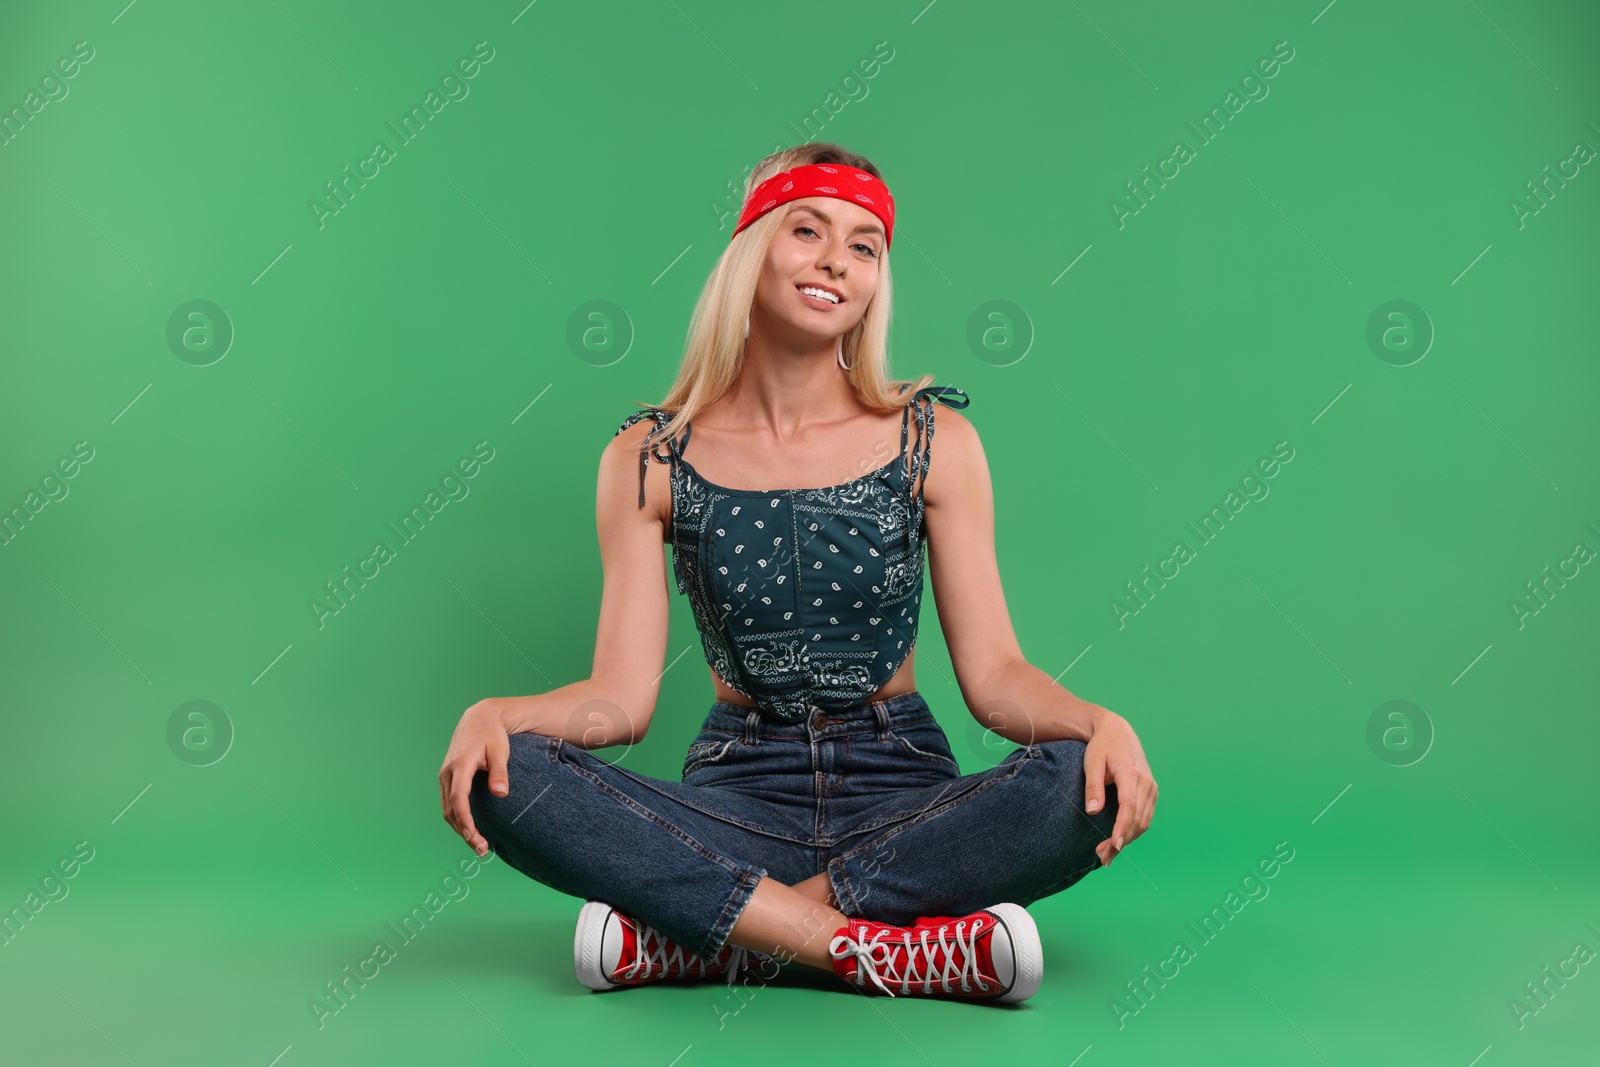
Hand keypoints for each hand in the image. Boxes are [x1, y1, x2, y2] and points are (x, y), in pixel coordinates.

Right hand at [438, 699, 509, 857]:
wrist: (478, 719)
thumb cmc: (492, 735)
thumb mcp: (500, 751)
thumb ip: (499, 772)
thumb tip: (501, 794)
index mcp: (460, 765)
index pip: (459, 798)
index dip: (465, 820)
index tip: (474, 837)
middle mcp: (448, 772)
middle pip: (451, 809)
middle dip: (464, 832)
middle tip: (482, 850)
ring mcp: (445, 776)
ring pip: (447, 809)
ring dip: (460, 828)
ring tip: (478, 845)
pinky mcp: (447, 779)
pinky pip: (449, 804)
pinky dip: (457, 819)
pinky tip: (471, 829)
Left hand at [1083, 710, 1156, 866]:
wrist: (1118, 732)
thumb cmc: (1101, 747)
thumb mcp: (1092, 763)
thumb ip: (1093, 788)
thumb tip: (1093, 812)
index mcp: (1131, 773)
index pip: (1130, 805)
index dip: (1123, 827)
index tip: (1115, 844)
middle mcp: (1146, 782)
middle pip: (1137, 818)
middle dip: (1122, 840)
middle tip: (1102, 857)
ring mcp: (1151, 787)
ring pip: (1144, 821)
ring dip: (1128, 839)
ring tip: (1107, 855)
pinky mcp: (1151, 792)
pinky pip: (1145, 817)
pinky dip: (1134, 831)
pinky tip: (1119, 841)